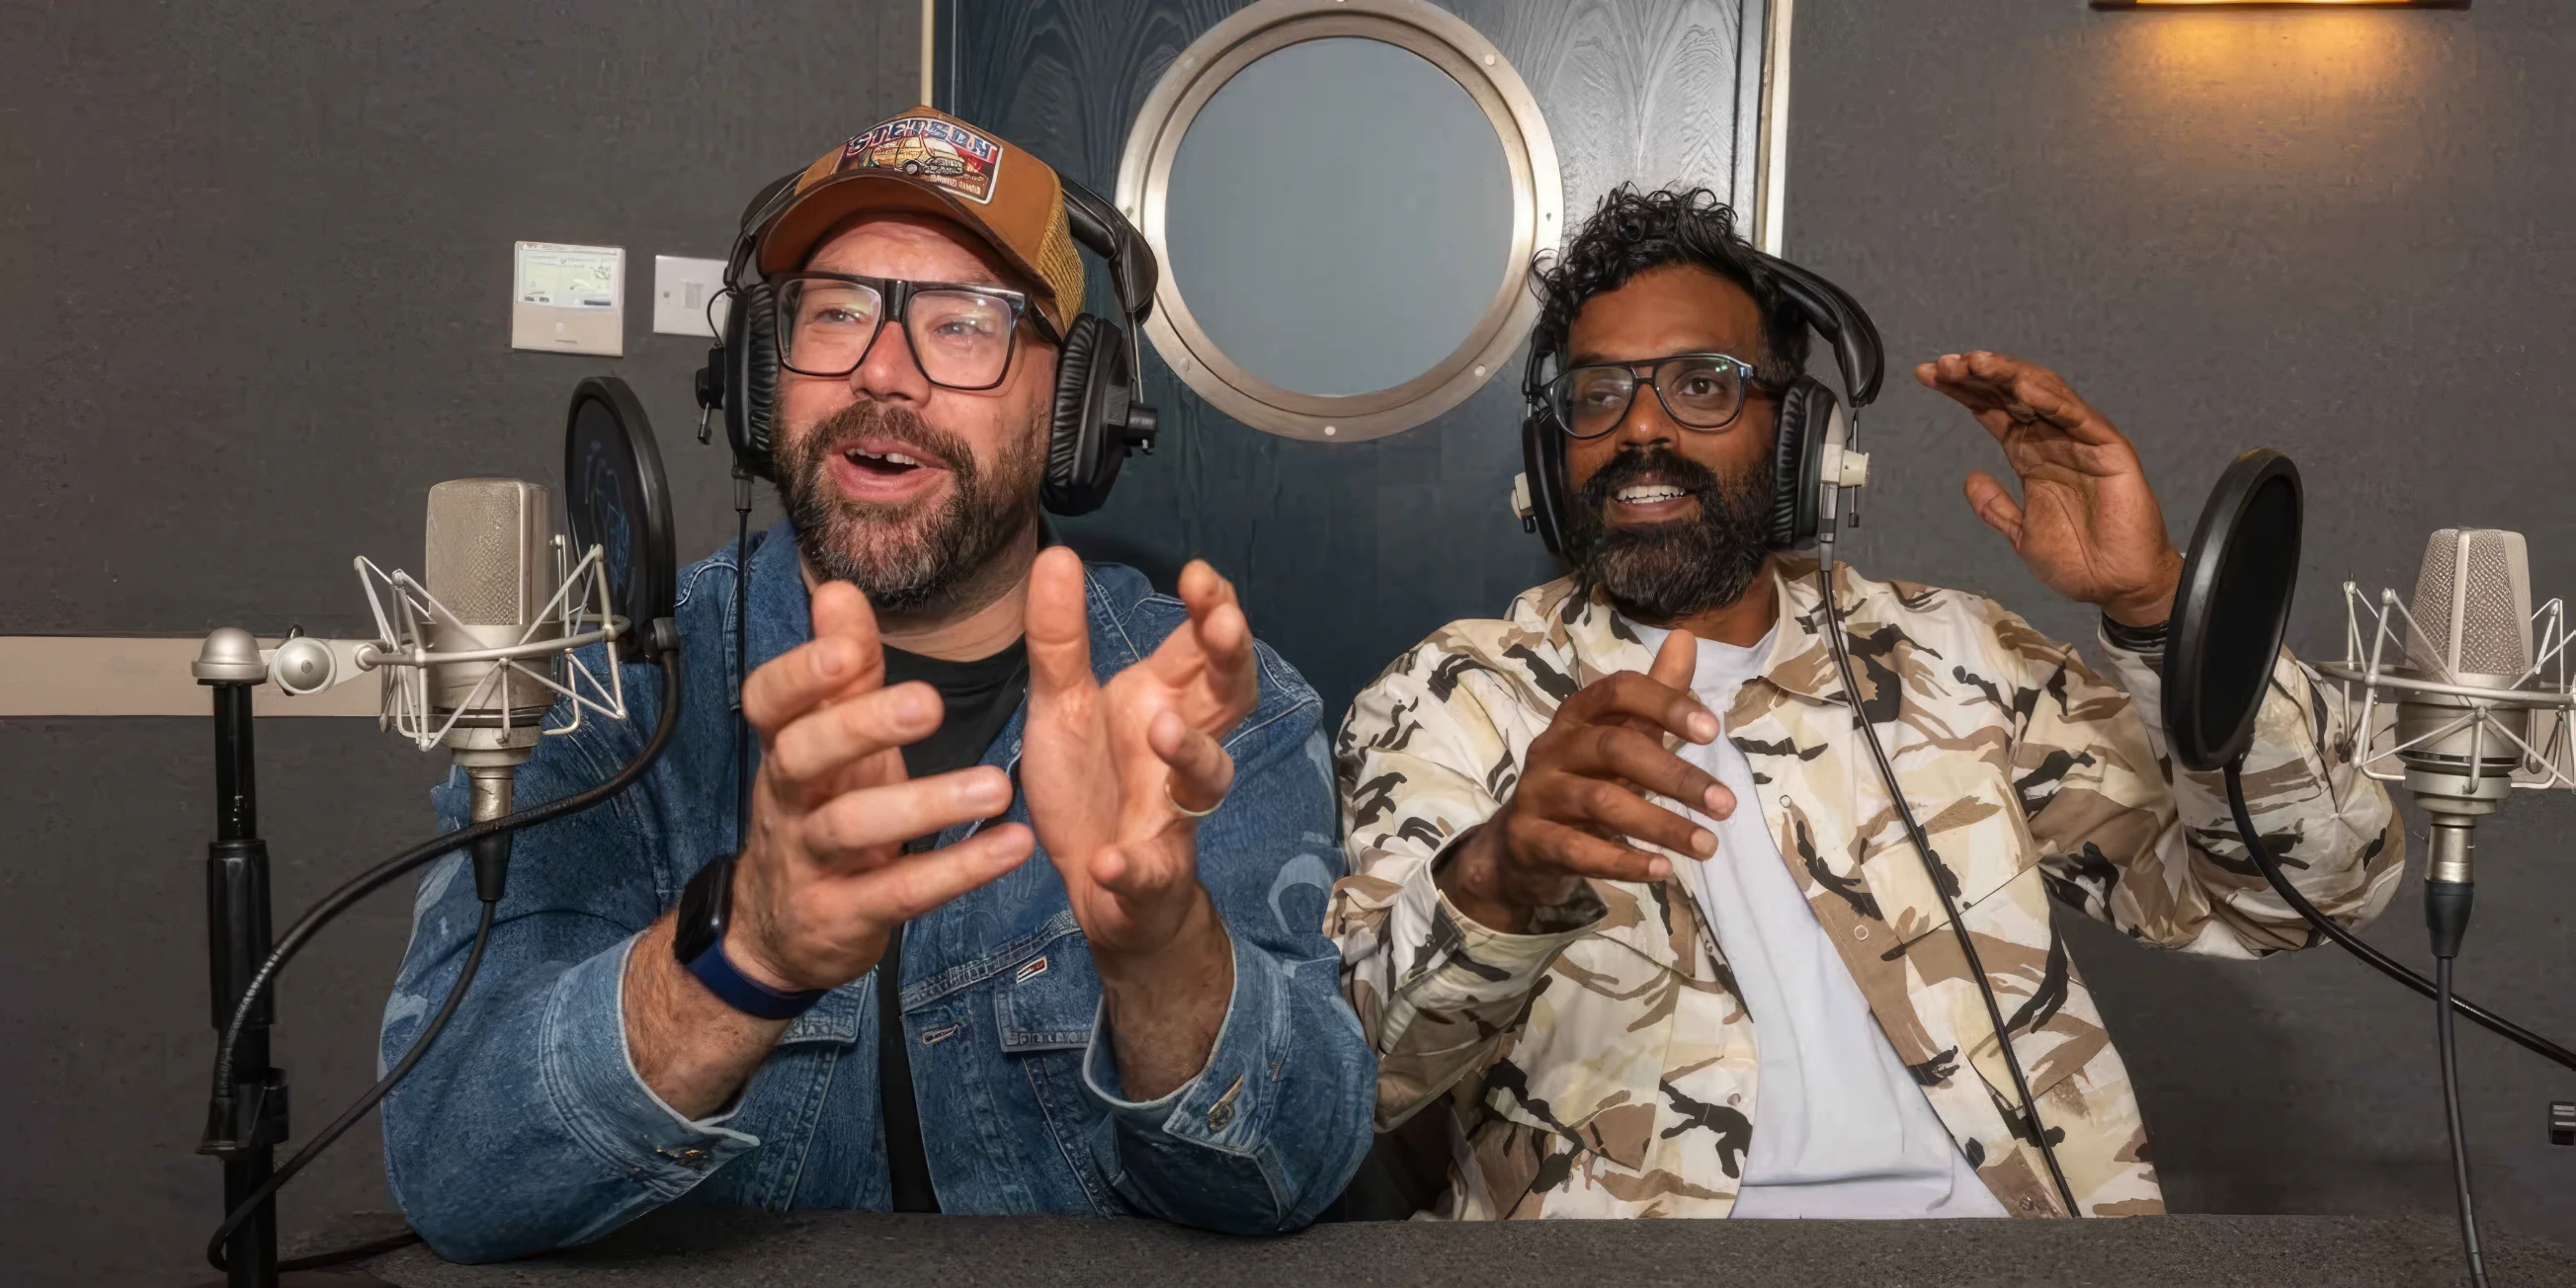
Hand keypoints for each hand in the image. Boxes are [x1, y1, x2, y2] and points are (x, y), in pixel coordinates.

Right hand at [728, 580, 1035, 990]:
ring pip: (852, 828)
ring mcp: (809, 862)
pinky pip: (900, 893)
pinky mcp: (844, 917)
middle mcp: (788, 800)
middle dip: (863, 726)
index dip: (801, 675)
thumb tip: (840, 589)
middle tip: (932, 704)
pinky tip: (1011, 847)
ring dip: (925, 804)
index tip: (850, 648)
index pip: (768, 702)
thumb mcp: (831, 743)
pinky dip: (958, 870)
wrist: (780, 931)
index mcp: (786, 748)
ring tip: (997, 787)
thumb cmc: (823, 811)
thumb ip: (843, 672)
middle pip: (803, 755)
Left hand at [1018, 548, 1256, 961]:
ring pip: (1207, 781)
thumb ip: (1060, 638)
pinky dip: (1134, 868)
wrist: (1093, 885)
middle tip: (1222, 625)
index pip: (1204, 647)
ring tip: (1160, 728)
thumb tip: (1058, 553)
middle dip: (1232, 660)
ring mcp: (1171, 813)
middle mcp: (1179, 751)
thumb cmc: (1089, 784)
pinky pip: (1151, 871)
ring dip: (1192, 752)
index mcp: (1161, 702)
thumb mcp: (1060, 705)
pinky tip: (1109, 860)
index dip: (1212, 609)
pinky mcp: (1149, 875)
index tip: (1197, 575)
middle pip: (1230, 699)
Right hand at [1439, 631, 1735, 934]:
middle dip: (1675, 775)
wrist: (1519, 846)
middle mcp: (1552, 748)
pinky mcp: (1531, 840)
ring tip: (1707, 845)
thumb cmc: (1582, 782)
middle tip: (1726, 804)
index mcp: (1575, 718)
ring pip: (1601, 802)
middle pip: (1613, 749)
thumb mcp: (1617, 737)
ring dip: (1661, 824)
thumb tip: (1687, 638)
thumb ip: (1654, 695)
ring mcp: (1537, 795)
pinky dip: (1622, 860)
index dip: (1664, 704)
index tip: (1712, 731)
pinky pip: (1578, 850)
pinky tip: (1660, 869)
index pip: (1617, 693)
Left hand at [1917, 351, 2183, 626]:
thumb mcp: (2020, 533)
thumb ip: (1995, 506)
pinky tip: (2022, 389)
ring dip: (2008, 375)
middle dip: (1977, 375)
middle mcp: (2053, 440)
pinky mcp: (2108, 449)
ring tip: (1975, 363)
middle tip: (1944, 364)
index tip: (1927, 375)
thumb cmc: (2077, 561)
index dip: (1961, 390)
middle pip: (2011, 394)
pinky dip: (2050, 400)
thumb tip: (1970, 477)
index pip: (1991, 411)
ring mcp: (2080, 441)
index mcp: (2030, 455)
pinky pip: (2077, 417)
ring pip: (2042, 394)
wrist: (2115, 587)